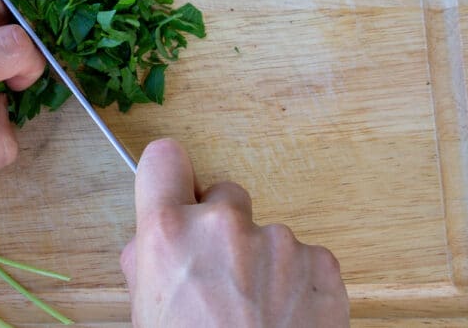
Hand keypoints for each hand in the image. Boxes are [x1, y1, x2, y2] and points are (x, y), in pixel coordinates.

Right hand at [120, 139, 348, 326]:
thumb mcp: (146, 313)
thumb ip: (149, 262)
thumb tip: (155, 242)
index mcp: (168, 233)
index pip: (164, 157)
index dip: (170, 176)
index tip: (176, 192)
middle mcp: (222, 225)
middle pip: (223, 195)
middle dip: (222, 228)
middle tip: (221, 278)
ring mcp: (278, 241)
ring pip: (266, 232)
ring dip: (263, 261)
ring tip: (258, 314)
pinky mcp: (321, 262)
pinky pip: (304, 256)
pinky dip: (297, 282)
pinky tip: (286, 319)